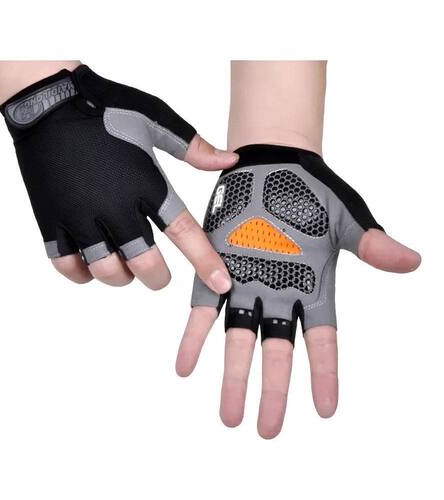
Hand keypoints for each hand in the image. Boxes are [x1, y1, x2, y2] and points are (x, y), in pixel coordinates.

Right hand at [0, 64, 236, 291]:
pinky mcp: (52, 220)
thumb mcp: (156, 120)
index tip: (220, 285)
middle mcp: (116, 206)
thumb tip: (231, 160)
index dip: (205, 262)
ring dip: (121, 277)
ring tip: (124, 269)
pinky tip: (89, 266)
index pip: (184, 232)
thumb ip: (194, 148)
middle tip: (159, 276)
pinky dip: (81, 274)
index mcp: (146, 185)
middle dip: (158, 278)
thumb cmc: (106, 107)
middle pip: (144, 264)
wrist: (48, 101)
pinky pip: (66, 265)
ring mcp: (81, 216)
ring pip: (106, 270)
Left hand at [177, 144, 420, 437]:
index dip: (325, 374)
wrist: (273, 164)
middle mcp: (277, 294)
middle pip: (276, 351)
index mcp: (313, 287)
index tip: (326, 410)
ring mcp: (244, 284)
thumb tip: (412, 261)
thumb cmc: (313, 192)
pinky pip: (203, 310)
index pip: (321, 340)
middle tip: (266, 430)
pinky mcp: (215, 270)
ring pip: (238, 339)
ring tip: (228, 415)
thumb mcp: (347, 219)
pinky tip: (184, 367)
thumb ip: (371, 246)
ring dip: (232, 377)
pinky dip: (194, 338)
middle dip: (272, 389)